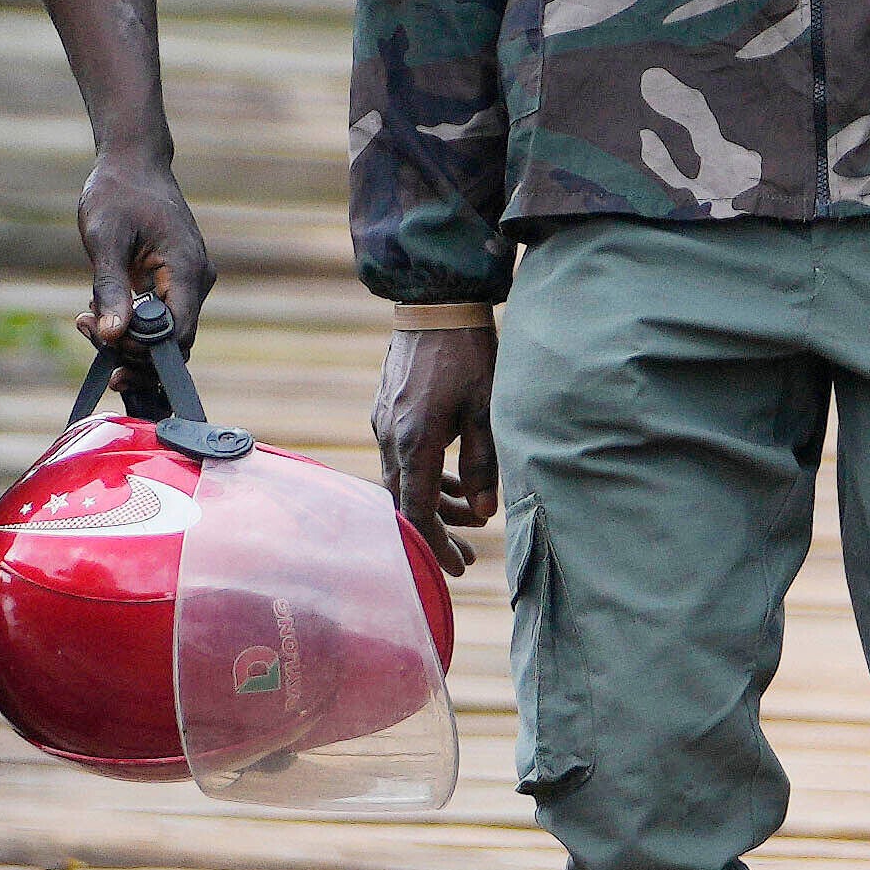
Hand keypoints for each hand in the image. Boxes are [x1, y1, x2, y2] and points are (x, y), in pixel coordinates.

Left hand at [75, 141, 210, 349]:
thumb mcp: (105, 237)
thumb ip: (111, 287)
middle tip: (86, 327)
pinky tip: (97, 313)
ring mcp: (187, 282)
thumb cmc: (118, 192)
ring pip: (164, 335)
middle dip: (129, 349)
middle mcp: (195, 281)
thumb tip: (112, 335)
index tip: (103, 335)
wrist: (133, 163)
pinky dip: (130, 324)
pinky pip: (158, 319)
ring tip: (86, 321)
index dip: (142, 349)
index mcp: (186, 270)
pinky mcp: (175, 283)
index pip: (177, 336)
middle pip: (173, 343)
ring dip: (126, 339)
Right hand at [377, 317, 502, 538]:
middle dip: (436, 531)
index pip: (416, 512)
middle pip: (405, 501)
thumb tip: (484, 513)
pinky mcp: (386, 408)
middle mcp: (390, 436)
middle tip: (470, 553)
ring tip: (470, 514)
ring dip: (434, 501)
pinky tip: (452, 475)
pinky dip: (426, 474)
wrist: (436, 301)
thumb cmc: (468, 353)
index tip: (457, 567)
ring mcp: (383, 421)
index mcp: (414, 442)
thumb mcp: (486, 409)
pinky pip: (401, 456)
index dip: (435, 546)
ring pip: (403, 478)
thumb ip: (484, 464)